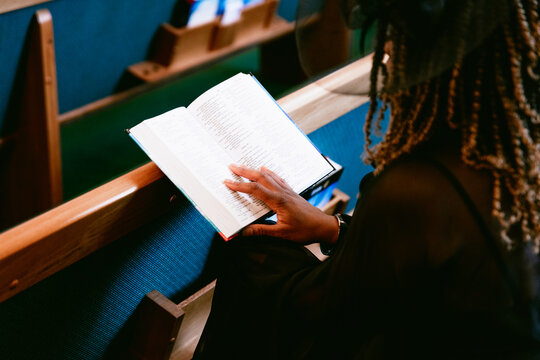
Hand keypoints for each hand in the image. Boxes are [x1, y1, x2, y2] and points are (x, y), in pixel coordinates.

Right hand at [224, 164, 338, 244]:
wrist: (323, 226)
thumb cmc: (305, 230)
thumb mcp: (282, 234)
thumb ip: (262, 231)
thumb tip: (244, 231)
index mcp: (278, 201)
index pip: (255, 190)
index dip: (240, 186)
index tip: (228, 182)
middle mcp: (282, 193)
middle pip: (260, 178)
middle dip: (244, 171)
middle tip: (231, 166)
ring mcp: (287, 191)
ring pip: (268, 176)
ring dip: (254, 170)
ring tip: (243, 166)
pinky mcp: (291, 192)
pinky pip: (278, 178)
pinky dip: (269, 172)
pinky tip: (265, 169)